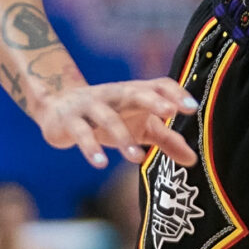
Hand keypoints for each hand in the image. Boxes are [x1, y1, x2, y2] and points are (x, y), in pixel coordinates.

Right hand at [34, 77, 199, 168]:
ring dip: (122, 137)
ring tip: (138, 158)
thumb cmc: (108, 117)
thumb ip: (166, 140)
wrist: (56, 108)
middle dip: (153, 101)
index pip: (158, 85)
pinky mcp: (70, 121)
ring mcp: (90, 106)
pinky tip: (101, 163)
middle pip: (135, 93)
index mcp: (135, 93)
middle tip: (169, 111)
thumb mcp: (139, 127)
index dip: (176, 93)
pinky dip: (91, 148)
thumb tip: (193, 160)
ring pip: (108, 117)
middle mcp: (114, 95)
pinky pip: (81, 133)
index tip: (193, 107)